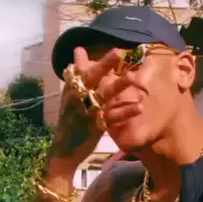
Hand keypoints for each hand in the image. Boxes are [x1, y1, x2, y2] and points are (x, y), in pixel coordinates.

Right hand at [46, 47, 137, 176]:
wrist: (63, 151)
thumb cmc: (70, 121)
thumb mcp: (70, 97)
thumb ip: (76, 75)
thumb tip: (78, 50)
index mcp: (71, 91)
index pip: (82, 72)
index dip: (97, 62)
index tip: (112, 49)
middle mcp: (77, 99)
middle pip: (91, 79)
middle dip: (104, 65)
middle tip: (118, 52)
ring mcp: (86, 112)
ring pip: (103, 96)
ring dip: (118, 86)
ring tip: (133, 77)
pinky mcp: (95, 127)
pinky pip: (112, 117)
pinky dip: (125, 112)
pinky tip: (139, 106)